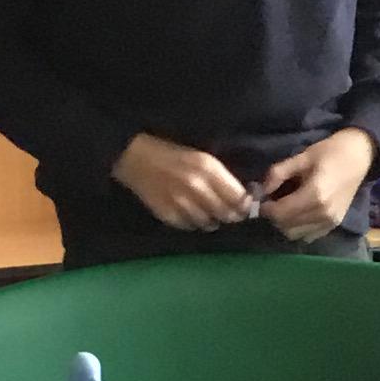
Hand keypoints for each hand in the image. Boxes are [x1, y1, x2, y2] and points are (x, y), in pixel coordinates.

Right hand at [112, 132, 253, 231]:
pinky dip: (193, 223)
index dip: (245, 205)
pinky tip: (191, 214)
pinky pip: (189, 226)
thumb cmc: (170, 153)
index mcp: (208, 168)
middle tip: (230, 213)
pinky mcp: (167, 215)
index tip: (245, 206)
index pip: (238, 197)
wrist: (134, 157)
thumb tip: (241, 197)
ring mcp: (181, 203)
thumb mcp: (201, 158)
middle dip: (232, 215)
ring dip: (212, 221)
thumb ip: (221, 177)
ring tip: (209, 213)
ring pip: (209, 224)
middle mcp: (197, 187)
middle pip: (227, 214)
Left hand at [258, 126, 377, 242]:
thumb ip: (278, 173)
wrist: (359, 157)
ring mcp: (330, 222)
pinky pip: (309, 236)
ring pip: (295, 234)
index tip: (263, 199)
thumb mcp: (302, 157)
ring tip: (287, 208)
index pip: (280, 213)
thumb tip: (262, 189)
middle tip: (274, 202)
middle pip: (286, 226)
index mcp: (314, 195)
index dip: (266, 209)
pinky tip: (300, 214)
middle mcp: (323, 213)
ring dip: (286, 224)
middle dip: (275, 217)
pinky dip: (299, 228)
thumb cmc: (330, 153)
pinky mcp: (334, 225)